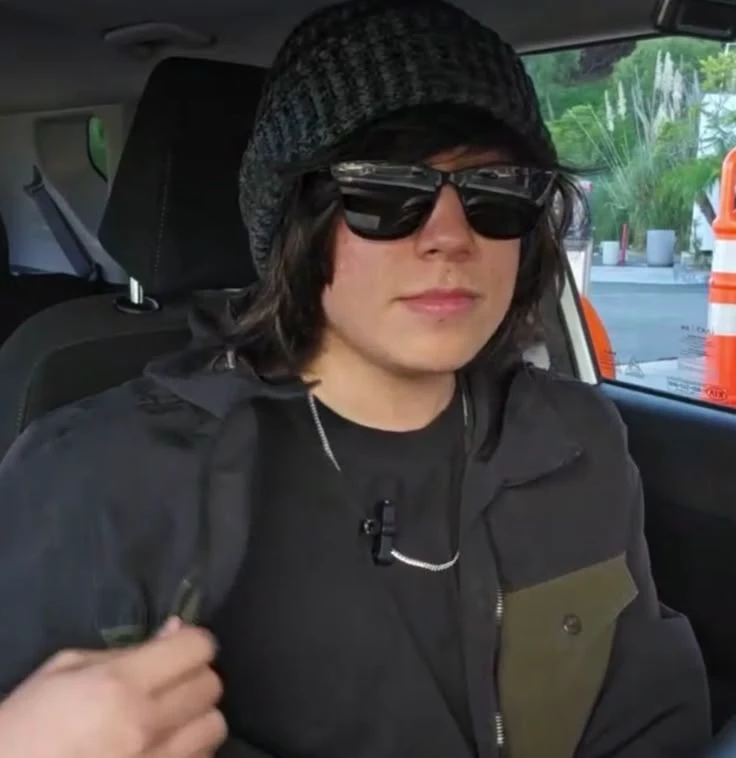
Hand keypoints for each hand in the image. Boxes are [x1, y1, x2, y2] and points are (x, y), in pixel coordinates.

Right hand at [0, 619, 226, 757]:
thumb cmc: (26, 723)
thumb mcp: (65, 670)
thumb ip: (126, 650)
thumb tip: (176, 630)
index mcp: (120, 685)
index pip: (198, 648)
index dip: (191, 643)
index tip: (178, 648)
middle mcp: (146, 725)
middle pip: (212, 686)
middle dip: (196, 678)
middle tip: (171, 684)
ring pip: (214, 727)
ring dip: (197, 719)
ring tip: (171, 720)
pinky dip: (190, 752)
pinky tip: (162, 750)